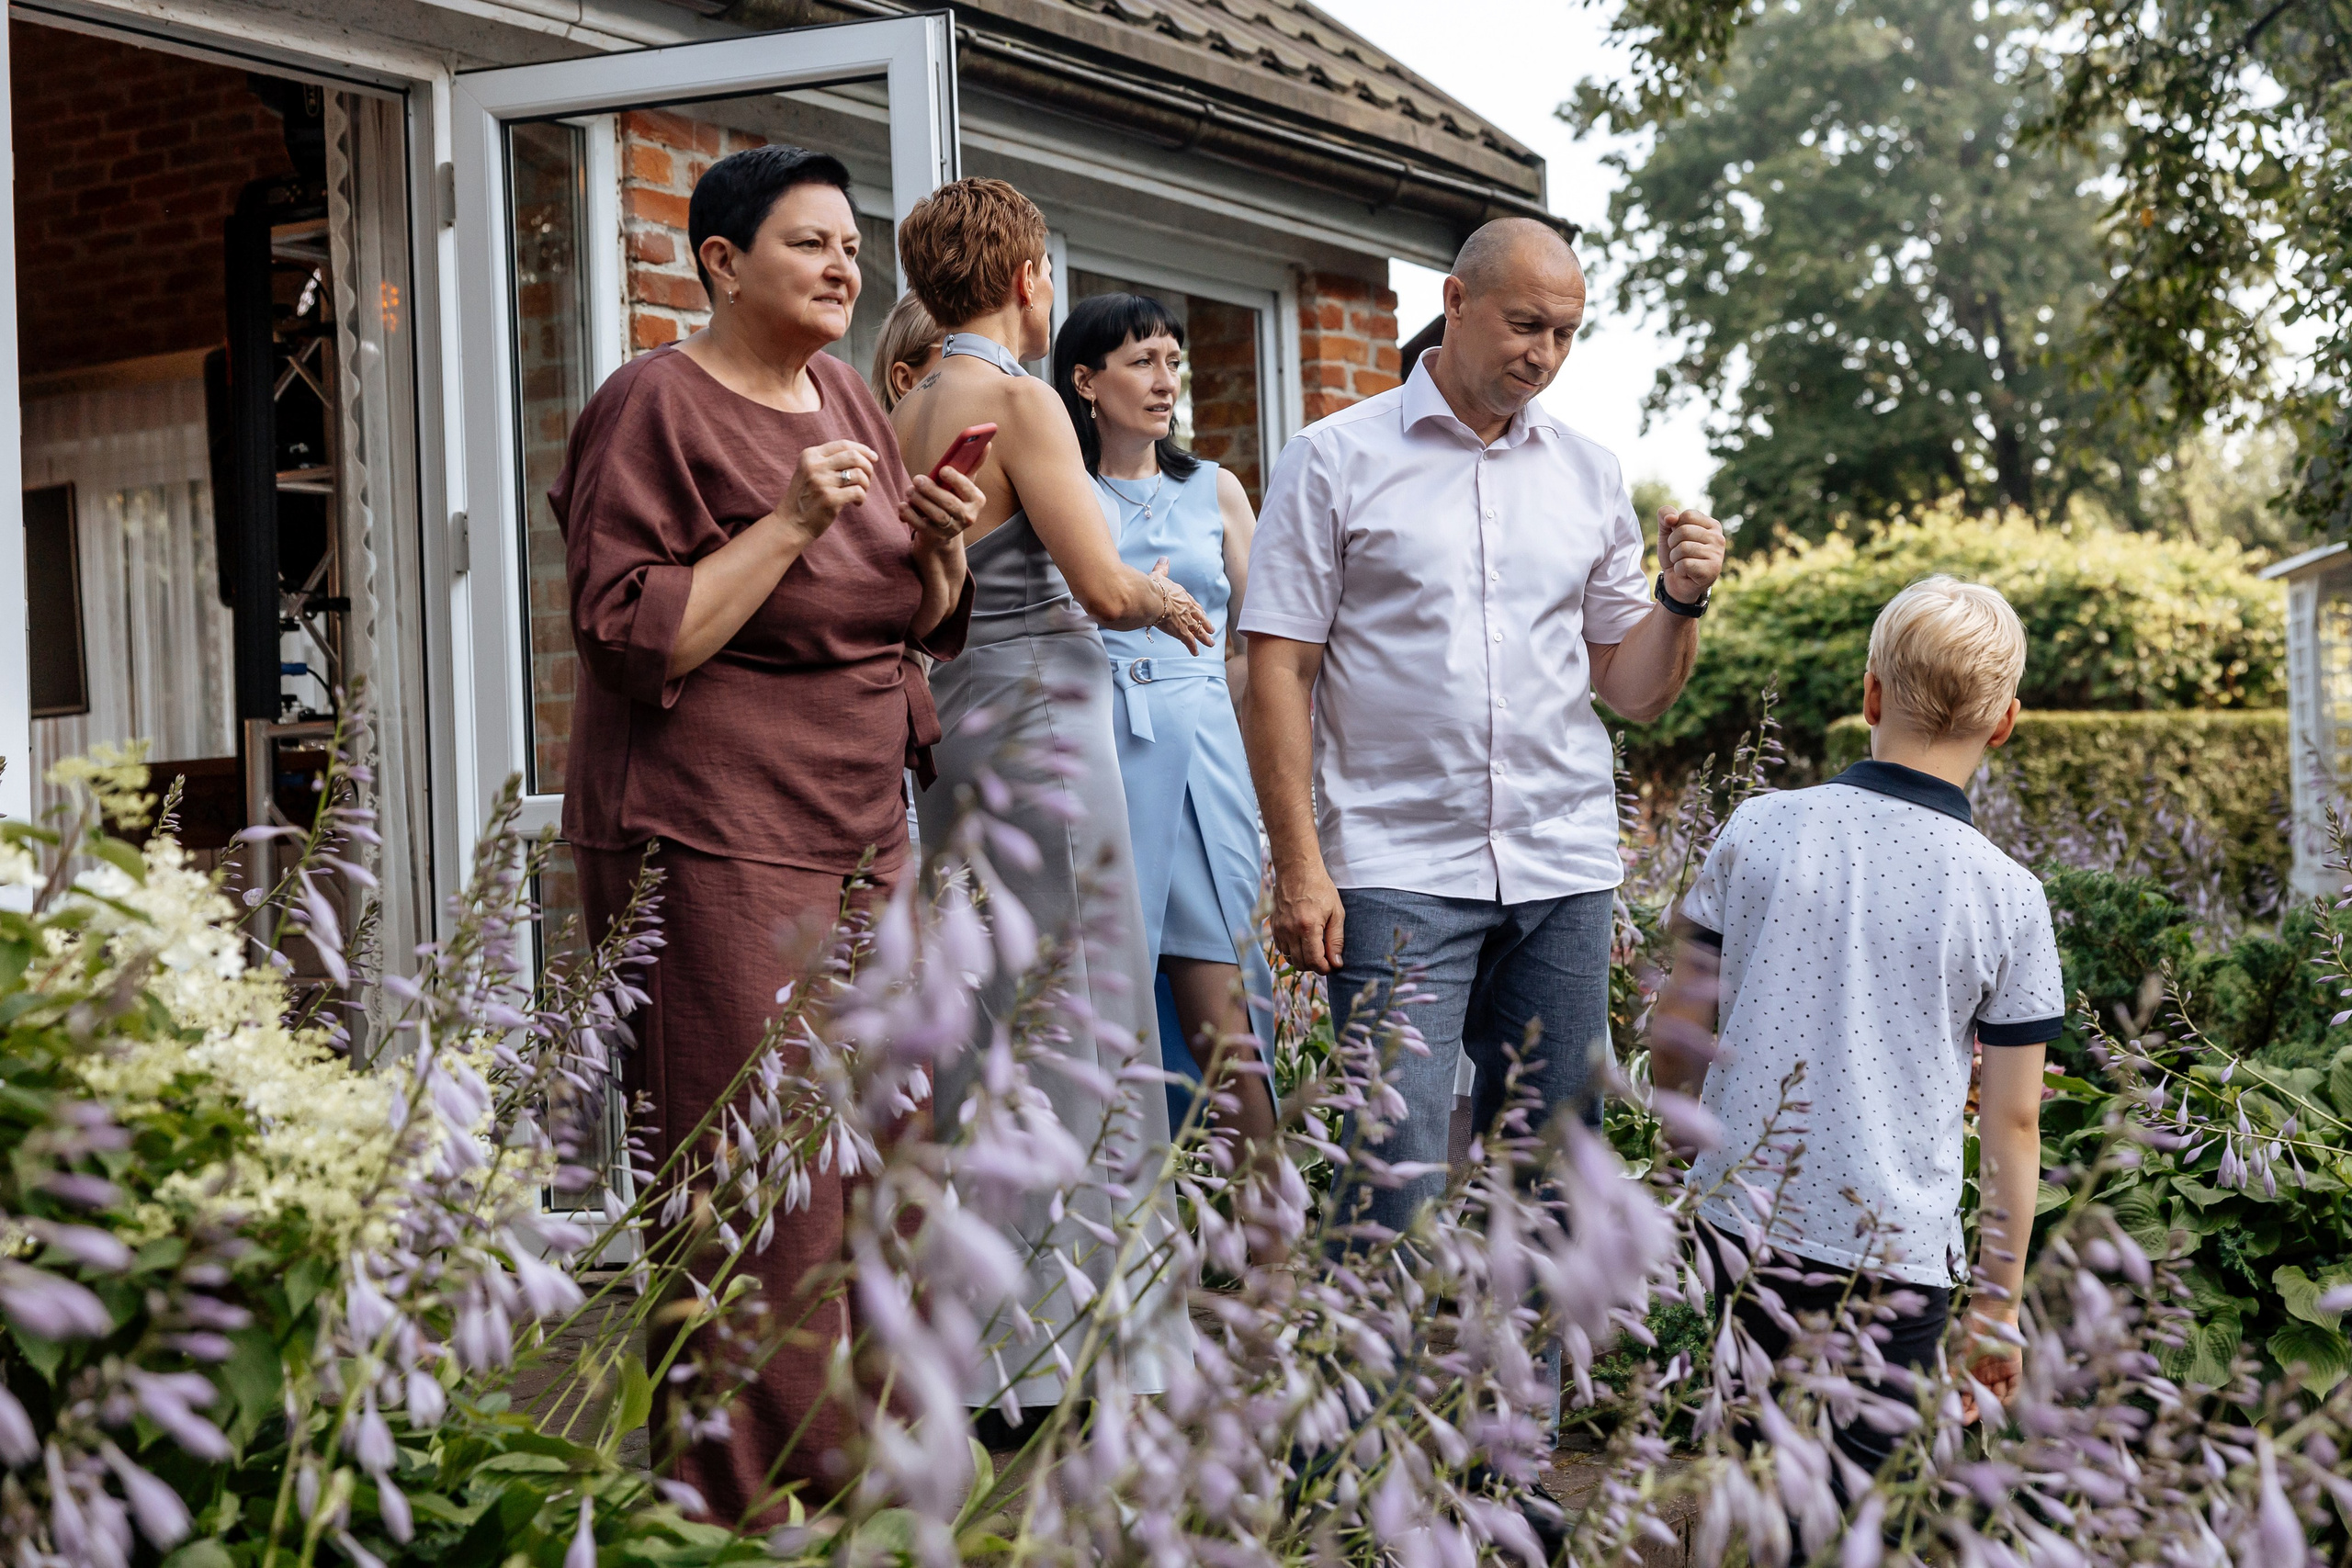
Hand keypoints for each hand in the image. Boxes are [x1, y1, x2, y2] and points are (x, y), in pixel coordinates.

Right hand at [776, 439, 878, 541]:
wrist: (790, 524)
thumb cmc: (806, 498)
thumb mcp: (810, 472)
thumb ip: (829, 461)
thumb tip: (865, 454)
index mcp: (810, 455)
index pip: (843, 445)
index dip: (862, 449)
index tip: (874, 457)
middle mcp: (815, 466)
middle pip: (854, 456)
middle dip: (867, 466)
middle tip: (868, 479)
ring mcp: (821, 482)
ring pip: (858, 474)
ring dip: (866, 484)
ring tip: (860, 493)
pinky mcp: (829, 499)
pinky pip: (858, 491)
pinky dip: (862, 497)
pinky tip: (856, 503)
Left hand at [903, 466, 981, 550]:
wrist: (942, 532)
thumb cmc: (952, 498)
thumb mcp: (963, 483)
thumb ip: (972, 464)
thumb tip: (987, 443)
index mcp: (977, 500)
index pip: (969, 489)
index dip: (956, 480)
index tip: (943, 470)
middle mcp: (967, 517)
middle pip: (950, 504)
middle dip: (932, 490)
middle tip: (917, 479)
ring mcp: (951, 529)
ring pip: (936, 515)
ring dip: (920, 501)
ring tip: (909, 490)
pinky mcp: (934, 537)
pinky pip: (921, 526)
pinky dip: (910, 515)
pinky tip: (902, 505)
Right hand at [1148, 557, 1217, 654]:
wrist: (1152, 599)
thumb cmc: (1153, 587)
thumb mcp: (1158, 576)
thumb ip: (1162, 569)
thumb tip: (1164, 559)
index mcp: (1182, 595)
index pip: (1193, 603)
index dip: (1198, 609)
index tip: (1203, 613)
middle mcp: (1187, 608)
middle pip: (1199, 617)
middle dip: (1206, 624)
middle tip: (1212, 629)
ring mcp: (1185, 620)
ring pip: (1198, 630)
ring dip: (1205, 638)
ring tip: (1211, 643)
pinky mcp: (1180, 631)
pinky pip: (1189, 641)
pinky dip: (1192, 647)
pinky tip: (1196, 653)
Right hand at [1271, 860, 1345, 974]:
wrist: (1297, 869)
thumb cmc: (1320, 888)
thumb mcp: (1336, 912)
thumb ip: (1336, 940)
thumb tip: (1336, 963)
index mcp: (1307, 927)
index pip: (1314, 961)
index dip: (1324, 968)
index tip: (1332, 965)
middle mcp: (1290, 930)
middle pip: (1300, 963)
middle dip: (1314, 966)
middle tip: (1325, 958)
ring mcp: (1279, 928)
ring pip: (1289, 958)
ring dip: (1303, 959)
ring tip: (1314, 949)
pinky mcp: (1273, 926)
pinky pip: (1281, 948)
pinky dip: (1292, 951)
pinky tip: (1302, 941)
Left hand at [1659, 508, 1727, 604]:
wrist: (1676, 582)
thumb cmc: (1675, 555)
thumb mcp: (1666, 531)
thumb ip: (1665, 515)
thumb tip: (1671, 518)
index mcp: (1711, 525)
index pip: (1687, 515)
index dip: (1675, 527)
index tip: (1680, 539)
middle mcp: (1718, 538)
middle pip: (1684, 530)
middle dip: (1673, 544)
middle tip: (1679, 554)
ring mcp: (1718, 554)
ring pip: (1683, 548)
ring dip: (1675, 558)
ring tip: (1682, 563)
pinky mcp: (1712, 570)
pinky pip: (1685, 564)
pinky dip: (1679, 569)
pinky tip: (1686, 573)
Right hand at [1958, 1305, 2022, 1424]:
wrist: (1990, 1311)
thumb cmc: (1970, 1328)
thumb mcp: (1957, 1351)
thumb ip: (1952, 1370)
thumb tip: (1942, 1389)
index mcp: (1971, 1371)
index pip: (1966, 1394)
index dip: (1960, 1406)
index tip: (1953, 1416)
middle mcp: (1986, 1375)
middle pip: (1980, 1399)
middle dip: (1972, 1411)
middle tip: (1964, 1421)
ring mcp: (2000, 1374)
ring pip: (1996, 1397)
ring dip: (1988, 1408)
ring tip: (1979, 1416)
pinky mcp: (2014, 1370)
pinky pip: (2013, 1390)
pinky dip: (2007, 1399)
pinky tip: (1998, 1405)